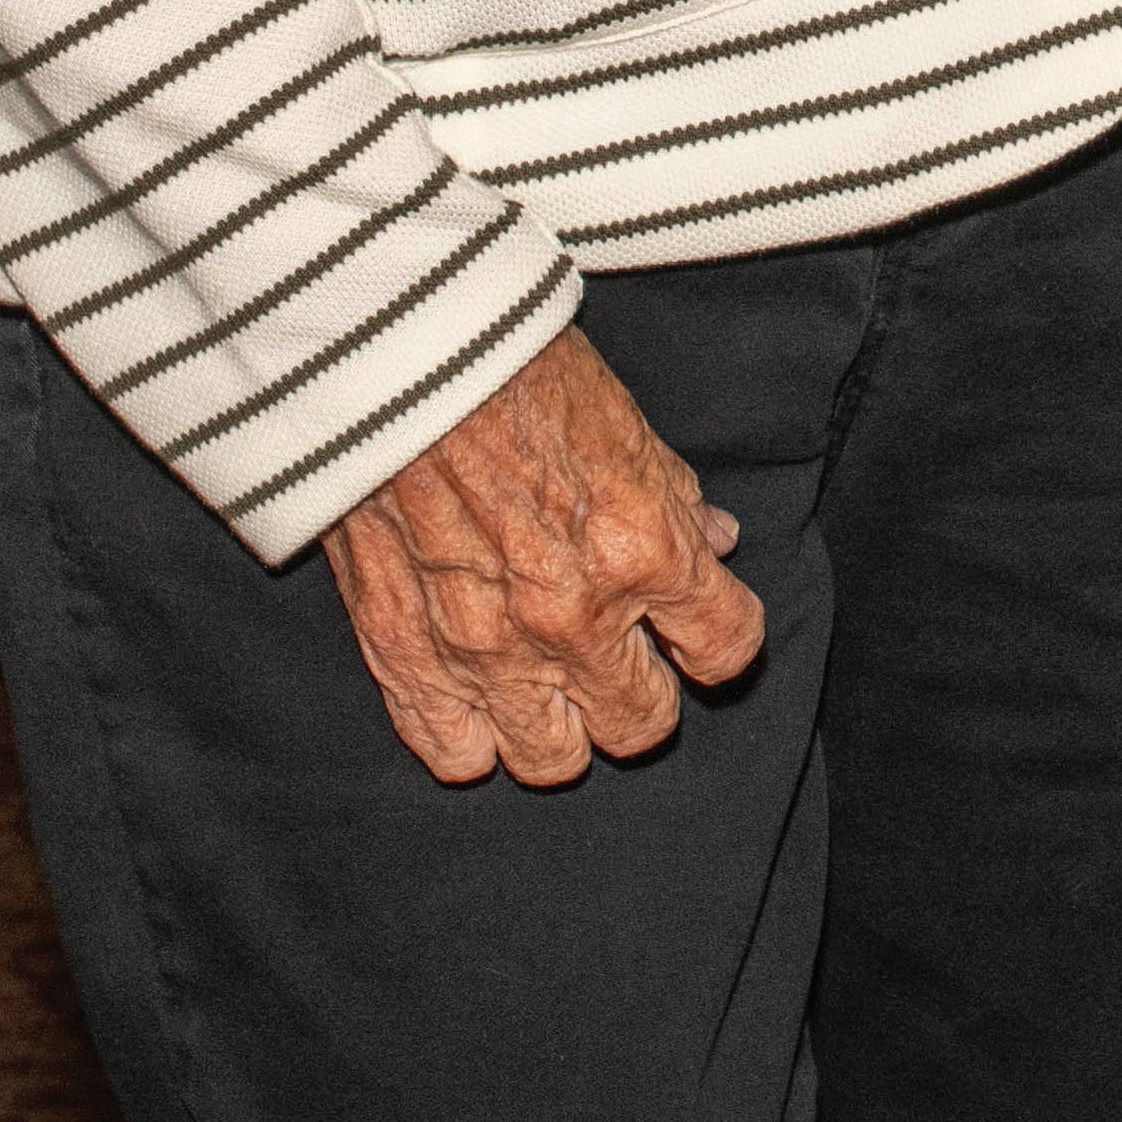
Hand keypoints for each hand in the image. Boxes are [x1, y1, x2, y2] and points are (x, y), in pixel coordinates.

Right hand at [319, 327, 762, 784]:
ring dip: (563, 727)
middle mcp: (571, 618)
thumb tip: (716, 543)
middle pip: (640, 726)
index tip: (701, 626)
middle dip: (644, 693)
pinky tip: (483, 697)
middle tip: (626, 658)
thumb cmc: (518, 373)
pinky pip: (455, 755)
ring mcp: (484, 650)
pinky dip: (475, 735)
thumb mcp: (628, 426)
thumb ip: (676, 501)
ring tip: (555, 687)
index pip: (724, 649)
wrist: (396, 360)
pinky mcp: (403, 659)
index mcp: (642, 549)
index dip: (721, 639)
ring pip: (551, 761)